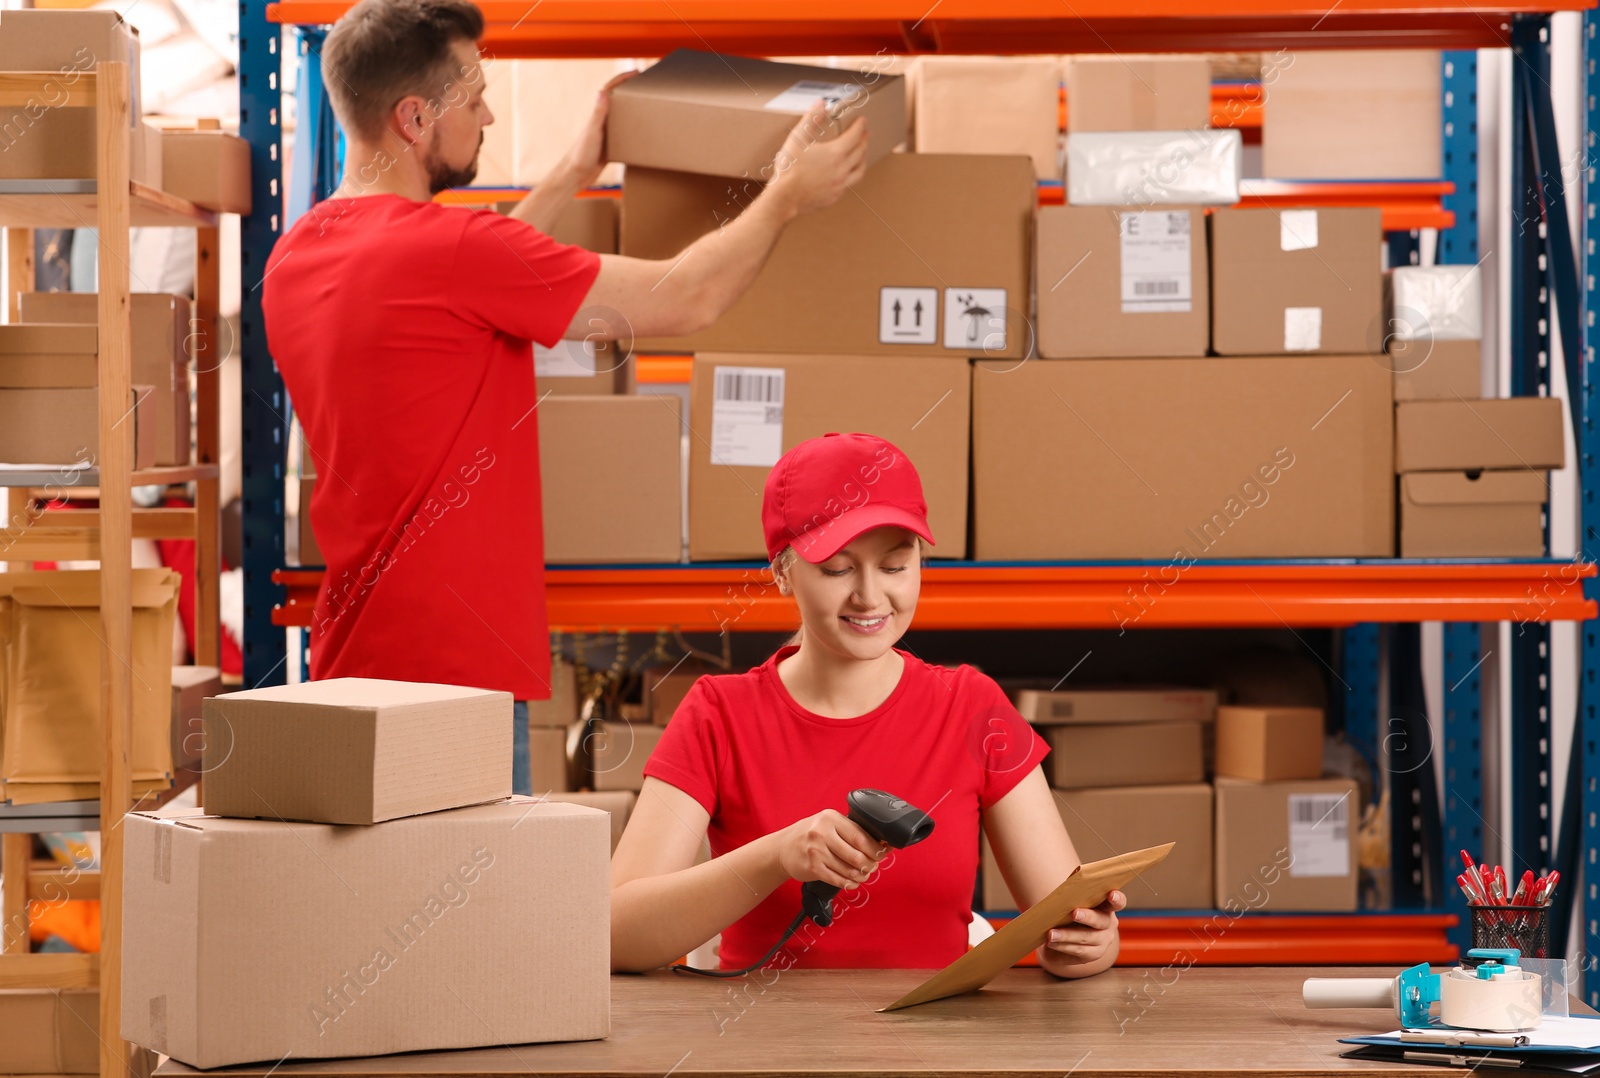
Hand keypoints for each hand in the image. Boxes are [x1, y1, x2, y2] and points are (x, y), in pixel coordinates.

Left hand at [559, 69, 637, 187]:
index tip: (637, 72)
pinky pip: (623, 135)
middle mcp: (601, 121)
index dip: (623, 79)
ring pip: (622, 118)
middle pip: (618, 101)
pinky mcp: (609, 146)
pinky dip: (632, 132)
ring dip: (632, 111)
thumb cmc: (580, 155)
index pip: (611, 90)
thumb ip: (598, 114)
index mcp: (597, 115)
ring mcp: (605, 134)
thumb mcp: (592, 133)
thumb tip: (602, 93)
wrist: (575, 176)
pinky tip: (642, 135)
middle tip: (645, 87)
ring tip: (647, 107)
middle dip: (630, 92)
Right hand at [765, 101, 870, 217]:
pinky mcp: (834, 196)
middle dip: (863, 141)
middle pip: (860, 152)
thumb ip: (811, 119)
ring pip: (859, 170)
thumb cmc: (789, 168)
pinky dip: (852, 175)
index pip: (854, 136)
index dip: (859, 126)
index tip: (862, 120)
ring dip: (863, 159)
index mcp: (835, 153)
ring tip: (863, 154)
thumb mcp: (797, 138)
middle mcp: (842, 169)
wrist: (785, 197)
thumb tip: (821, 103)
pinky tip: (848, 174)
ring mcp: (839, 185)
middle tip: (866, 134)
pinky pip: (849, 184)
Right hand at [773, 809, 887, 889]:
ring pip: (848, 869)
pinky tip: (852, 883)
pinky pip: (837, 879)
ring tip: (864, 875)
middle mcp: (822, 833)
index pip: (860, 836)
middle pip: (856, 855)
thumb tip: (880, 843)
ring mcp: (816, 851)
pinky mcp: (812, 868)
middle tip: (873, 867)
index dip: (875, 848)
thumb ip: (849, 831)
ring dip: (860, 875)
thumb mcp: (828, 824)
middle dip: (869, 864)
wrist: (782, 848)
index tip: (883, 853)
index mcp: (830, 818)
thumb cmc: (809, 834)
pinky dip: (848, 883)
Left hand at [1041, 890, 1124, 972]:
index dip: (1117, 898)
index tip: (1111, 894)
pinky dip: (1062, 946)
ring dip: (1067, 935)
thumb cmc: (1068, 910)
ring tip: (1051, 933)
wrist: (1064, 937)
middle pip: (1101, 920)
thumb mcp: (1072, 900)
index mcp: (1107, 906)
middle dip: (1087, 916)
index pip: (1118, 902)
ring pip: (1085, 937)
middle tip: (1074, 913)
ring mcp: (1102, 941)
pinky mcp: (1092, 954)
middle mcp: (1109, 924)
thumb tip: (1067, 885)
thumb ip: (1074, 892)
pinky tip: (1051, 942)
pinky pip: (1077, 950)